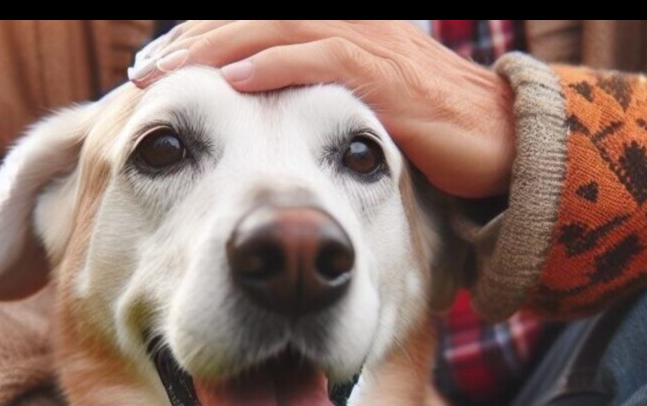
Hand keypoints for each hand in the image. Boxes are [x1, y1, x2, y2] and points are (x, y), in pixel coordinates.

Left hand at [130, 20, 513, 197]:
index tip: (152, 69)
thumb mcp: (362, 114)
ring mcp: (368, 47)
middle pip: (252, 17)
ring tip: (164, 72)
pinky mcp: (387, 79)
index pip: (254, 22)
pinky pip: (322, 61)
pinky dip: (273, 66)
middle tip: (140, 71)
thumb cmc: (430, 134)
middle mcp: (347, 27)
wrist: (506, 146)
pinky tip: (232, 81)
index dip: (201, 38)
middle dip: (192, 41)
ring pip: (275, 28)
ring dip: (215, 47)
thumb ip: (315, 106)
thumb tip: (265, 129)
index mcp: (336, 33)